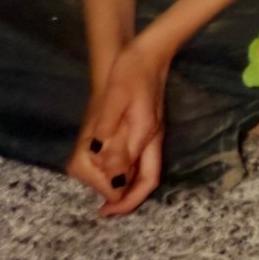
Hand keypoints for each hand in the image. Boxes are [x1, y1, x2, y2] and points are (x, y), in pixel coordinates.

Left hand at [67, 39, 168, 214]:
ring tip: (106, 193)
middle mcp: (153, 136)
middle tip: (105, 209)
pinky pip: (143, 158)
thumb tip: (104, 164)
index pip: (137, 178)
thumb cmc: (130, 70)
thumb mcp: (116, 97)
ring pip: (146, 170)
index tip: (104, 210)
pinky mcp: (151, 124)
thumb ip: (109, 130)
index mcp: (144, 132)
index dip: (122, 200)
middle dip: (128, 199)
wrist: (150, 49)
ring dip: (127, 186)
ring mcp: (154, 131)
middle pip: (148, 179)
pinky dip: (129, 171)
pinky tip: (115, 169)